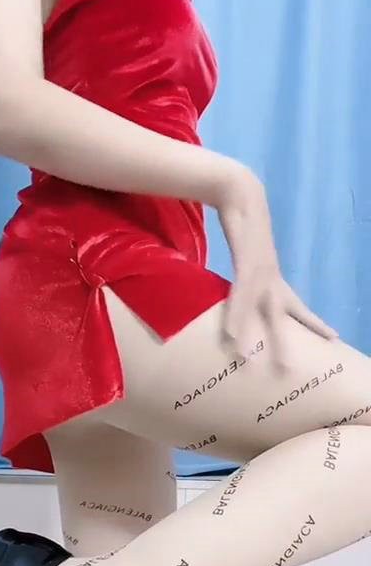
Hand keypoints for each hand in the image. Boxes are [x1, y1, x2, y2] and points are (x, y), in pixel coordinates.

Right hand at [216, 173, 337, 369]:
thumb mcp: (249, 254)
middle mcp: (270, 278)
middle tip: (289, 370)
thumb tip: (242, 288)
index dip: (314, 322)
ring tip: (245, 359)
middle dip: (286, 342)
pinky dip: (235, 316)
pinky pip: (238, 296)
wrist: (241, 195)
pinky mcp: (244, 262)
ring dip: (251, 336)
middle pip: (282, 316)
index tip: (334, 337)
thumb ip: (246, 274)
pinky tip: (231, 334)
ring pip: (257, 311)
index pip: (298, 306)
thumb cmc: (245, 226)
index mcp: (273, 278)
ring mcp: (259, 271)